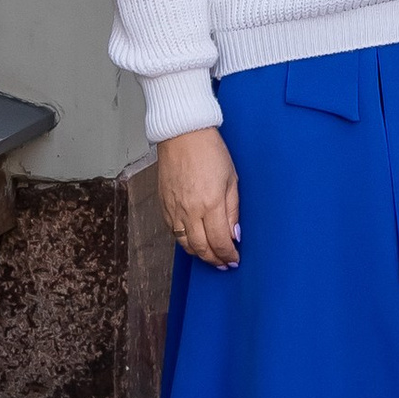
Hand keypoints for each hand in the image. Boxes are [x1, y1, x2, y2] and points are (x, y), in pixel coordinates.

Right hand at [158, 125, 240, 266]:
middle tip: (223, 263)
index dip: (227, 255)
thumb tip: (234, 234)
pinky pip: (173, 232)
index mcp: (210, 204)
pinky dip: (184, 241)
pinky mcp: (164, 205)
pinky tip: (193, 240)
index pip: (220, 241)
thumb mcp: (232, 179)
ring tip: (210, 255)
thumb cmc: (210, 151)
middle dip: (214, 260)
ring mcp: (174, 209)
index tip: (233, 259)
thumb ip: (233, 210)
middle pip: (201, 248)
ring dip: (199, 253)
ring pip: (185, 244)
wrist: (183, 134)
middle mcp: (190, 211)